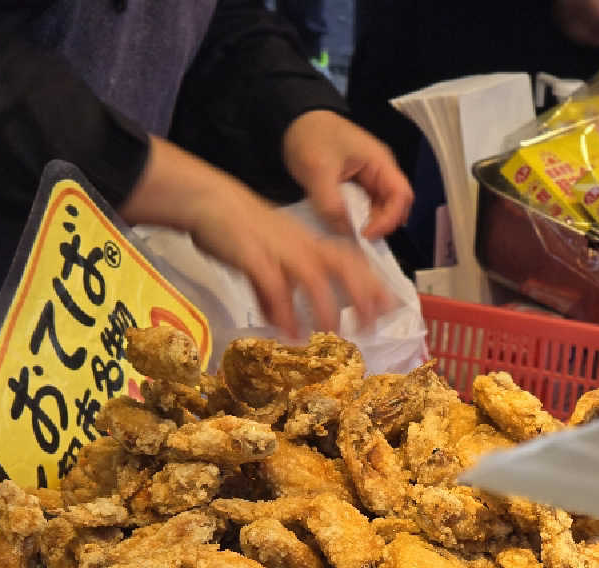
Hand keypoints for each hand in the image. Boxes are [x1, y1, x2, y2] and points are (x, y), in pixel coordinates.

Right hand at [120, 135, 388, 337]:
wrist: (208, 201)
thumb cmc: (238, 230)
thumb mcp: (266, 260)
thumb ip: (276, 293)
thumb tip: (282, 324)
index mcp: (308, 243)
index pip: (351, 260)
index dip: (372, 283)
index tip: (390, 306)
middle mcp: (301, 244)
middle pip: (343, 265)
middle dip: (363, 295)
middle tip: (372, 325)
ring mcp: (279, 249)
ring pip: (314, 276)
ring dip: (327, 307)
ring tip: (333, 335)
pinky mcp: (254, 256)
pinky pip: (275, 285)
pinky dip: (285, 310)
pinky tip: (289, 332)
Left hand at [282, 110, 413, 239]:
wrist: (294, 123)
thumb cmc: (311, 136)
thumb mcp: (318, 170)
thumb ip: (331, 203)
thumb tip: (345, 231)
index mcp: (379, 162)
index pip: (401, 195)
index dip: (389, 220)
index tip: (366, 234)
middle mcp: (379, 173)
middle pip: (393, 207)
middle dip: (379, 226)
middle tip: (357, 238)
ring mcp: (367, 181)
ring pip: (377, 212)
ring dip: (365, 225)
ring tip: (346, 232)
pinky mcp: (354, 188)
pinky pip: (361, 210)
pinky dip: (353, 221)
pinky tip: (340, 225)